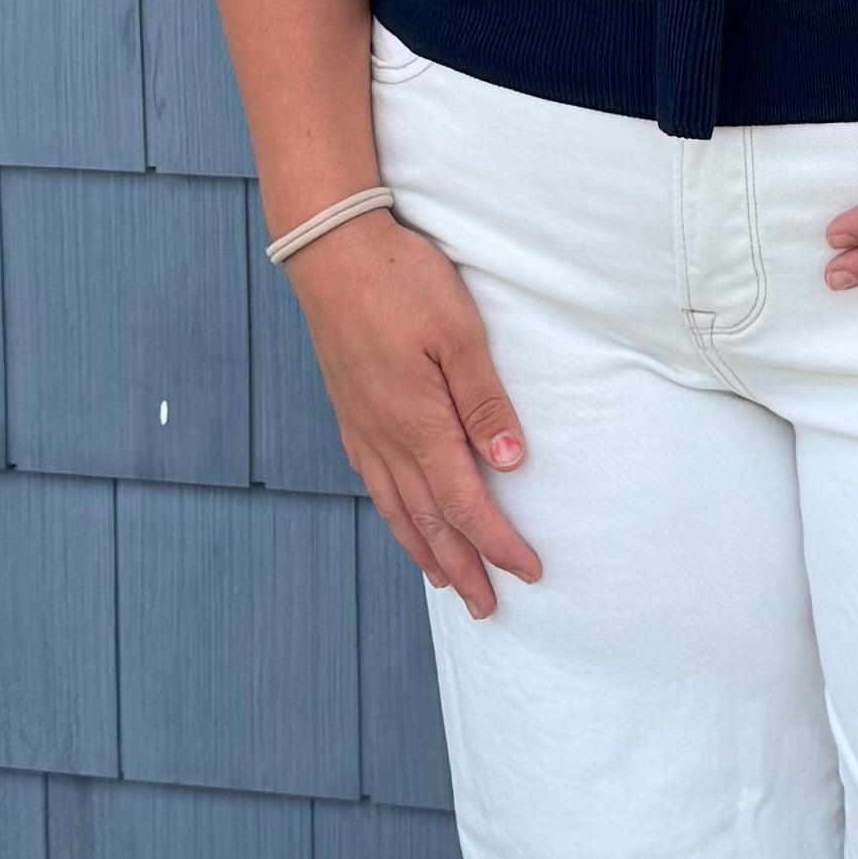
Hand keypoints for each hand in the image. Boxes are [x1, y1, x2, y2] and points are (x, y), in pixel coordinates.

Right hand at [285, 211, 540, 616]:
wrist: (330, 251)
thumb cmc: (400, 282)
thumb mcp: (459, 333)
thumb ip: (483, 401)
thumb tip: (509, 463)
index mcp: (418, 424)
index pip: (465, 504)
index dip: (497, 544)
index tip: (528, 572)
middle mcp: (385, 438)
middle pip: (428, 522)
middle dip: (461, 568)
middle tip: (486, 607)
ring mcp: (362, 427)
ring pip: (395, 508)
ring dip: (424, 551)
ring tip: (446, 582)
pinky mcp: (349, 412)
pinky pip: (373, 483)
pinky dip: (393, 516)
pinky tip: (401, 521)